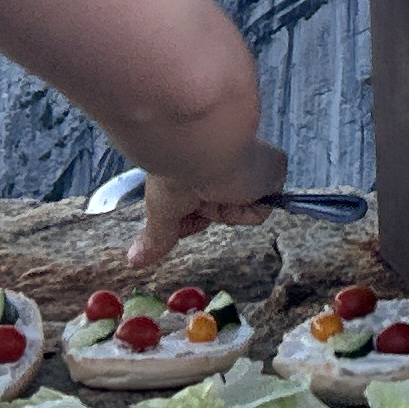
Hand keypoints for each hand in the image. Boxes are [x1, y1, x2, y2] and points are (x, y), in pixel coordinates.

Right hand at [134, 137, 289, 264]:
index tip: (184, 203)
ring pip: (241, 211)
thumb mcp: (162, 210)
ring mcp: (253, 166)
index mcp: (204, 166)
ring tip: (213, 189)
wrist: (199, 147)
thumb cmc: (173, 170)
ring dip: (224, 210)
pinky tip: (233, 190)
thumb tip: (134, 260)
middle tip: (198, 196)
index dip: (193, 216)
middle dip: (209, 213)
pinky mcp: (274, 170)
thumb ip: (157, 237)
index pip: (203, 204)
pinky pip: (260, 212)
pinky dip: (244, 210)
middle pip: (223, 209)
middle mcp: (230, 162)